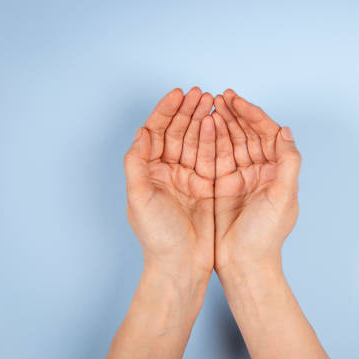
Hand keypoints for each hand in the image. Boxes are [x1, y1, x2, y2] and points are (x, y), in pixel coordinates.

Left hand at [123, 87, 215, 279]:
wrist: (182, 265)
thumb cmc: (157, 237)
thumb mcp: (139, 199)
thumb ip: (137, 164)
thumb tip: (141, 132)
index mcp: (148, 172)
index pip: (156, 133)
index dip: (166, 111)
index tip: (179, 94)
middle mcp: (167, 172)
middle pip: (178, 133)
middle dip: (188, 111)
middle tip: (201, 93)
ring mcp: (188, 178)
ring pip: (195, 141)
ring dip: (203, 121)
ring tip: (213, 103)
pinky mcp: (207, 187)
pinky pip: (212, 157)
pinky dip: (215, 140)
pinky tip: (220, 125)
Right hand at [212, 89, 300, 273]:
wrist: (244, 263)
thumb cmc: (266, 234)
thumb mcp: (284, 196)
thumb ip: (288, 162)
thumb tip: (286, 130)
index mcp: (278, 171)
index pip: (267, 134)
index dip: (253, 115)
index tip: (236, 100)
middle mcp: (261, 171)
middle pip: (248, 134)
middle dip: (235, 114)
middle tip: (219, 96)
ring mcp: (242, 178)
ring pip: (231, 142)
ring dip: (222, 122)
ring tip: (209, 105)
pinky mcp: (223, 186)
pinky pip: (217, 157)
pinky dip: (211, 140)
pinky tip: (203, 125)